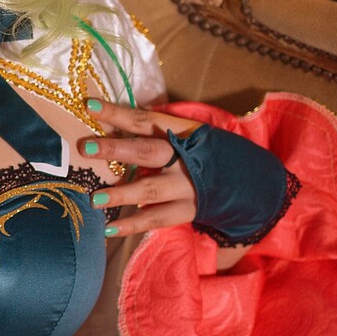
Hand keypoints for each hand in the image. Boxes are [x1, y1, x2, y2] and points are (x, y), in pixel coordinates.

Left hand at [79, 99, 197, 237]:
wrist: (250, 182)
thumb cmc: (208, 154)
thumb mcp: (191, 134)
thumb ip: (159, 130)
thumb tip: (118, 120)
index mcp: (183, 133)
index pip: (146, 121)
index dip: (118, 113)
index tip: (90, 106)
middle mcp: (185, 158)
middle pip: (147, 151)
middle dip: (116, 149)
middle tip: (86, 148)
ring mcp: (187, 186)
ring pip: (151, 189)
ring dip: (122, 194)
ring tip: (95, 199)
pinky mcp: (187, 210)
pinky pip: (156, 218)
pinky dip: (132, 225)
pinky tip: (109, 229)